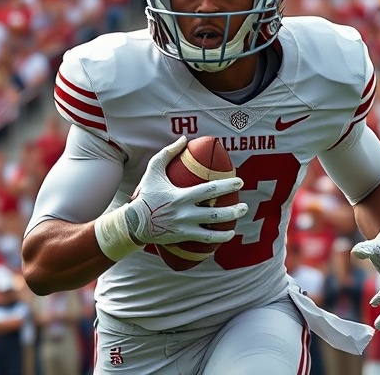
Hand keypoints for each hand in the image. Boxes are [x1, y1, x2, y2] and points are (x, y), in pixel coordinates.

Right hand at [95, 136, 246, 260]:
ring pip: (212, 230)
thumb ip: (168, 152)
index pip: (209, 190)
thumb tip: (184, 139)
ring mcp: (184, 227)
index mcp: (181, 196)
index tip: (240, 182)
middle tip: (245, 206)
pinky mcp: (182, 237)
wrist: (134, 222)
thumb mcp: (153, 170)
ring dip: (229, 225)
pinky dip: (218, 238)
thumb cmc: (146, 194)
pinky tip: (228, 234)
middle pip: (215, 214)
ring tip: (239, 218)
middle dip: (233, 210)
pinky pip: (204, 240)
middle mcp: (184, 213)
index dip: (227, 186)